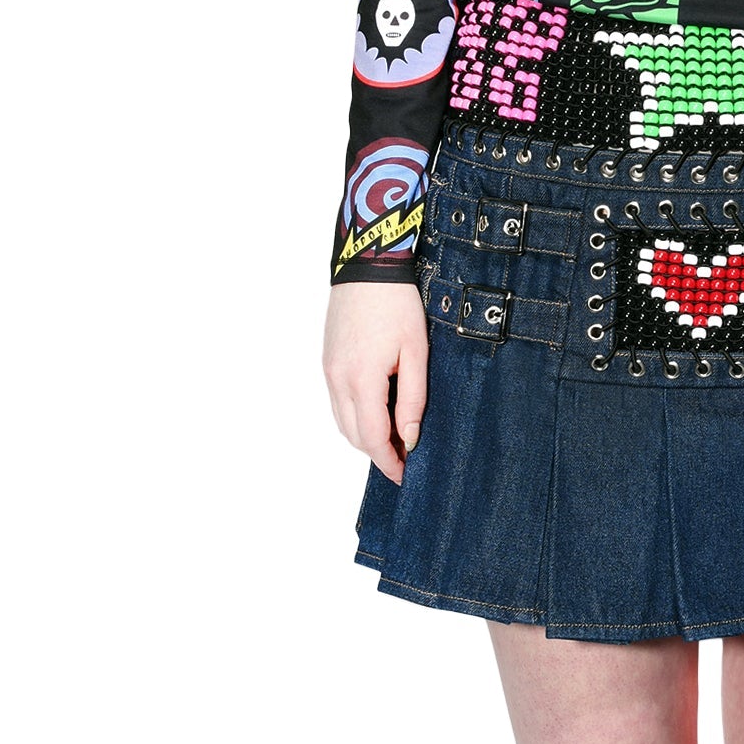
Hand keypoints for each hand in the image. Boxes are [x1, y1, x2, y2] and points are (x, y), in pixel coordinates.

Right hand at [321, 278, 429, 482]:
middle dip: (378, 453)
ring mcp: (329, 371)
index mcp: (361, 379)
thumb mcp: (416, 351)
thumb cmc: (396, 304)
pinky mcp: (327, 362)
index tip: (406, 475)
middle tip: (405, 459)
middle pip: (353, 435)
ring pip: (342, 421)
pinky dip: (355, 417)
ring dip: (365, 437)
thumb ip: (413, 397)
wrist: (366, 267)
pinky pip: (337, 403)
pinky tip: (377, 414)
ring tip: (394, 439)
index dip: (389, 461)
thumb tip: (410, 436)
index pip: (372, 437)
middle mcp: (338, 379)